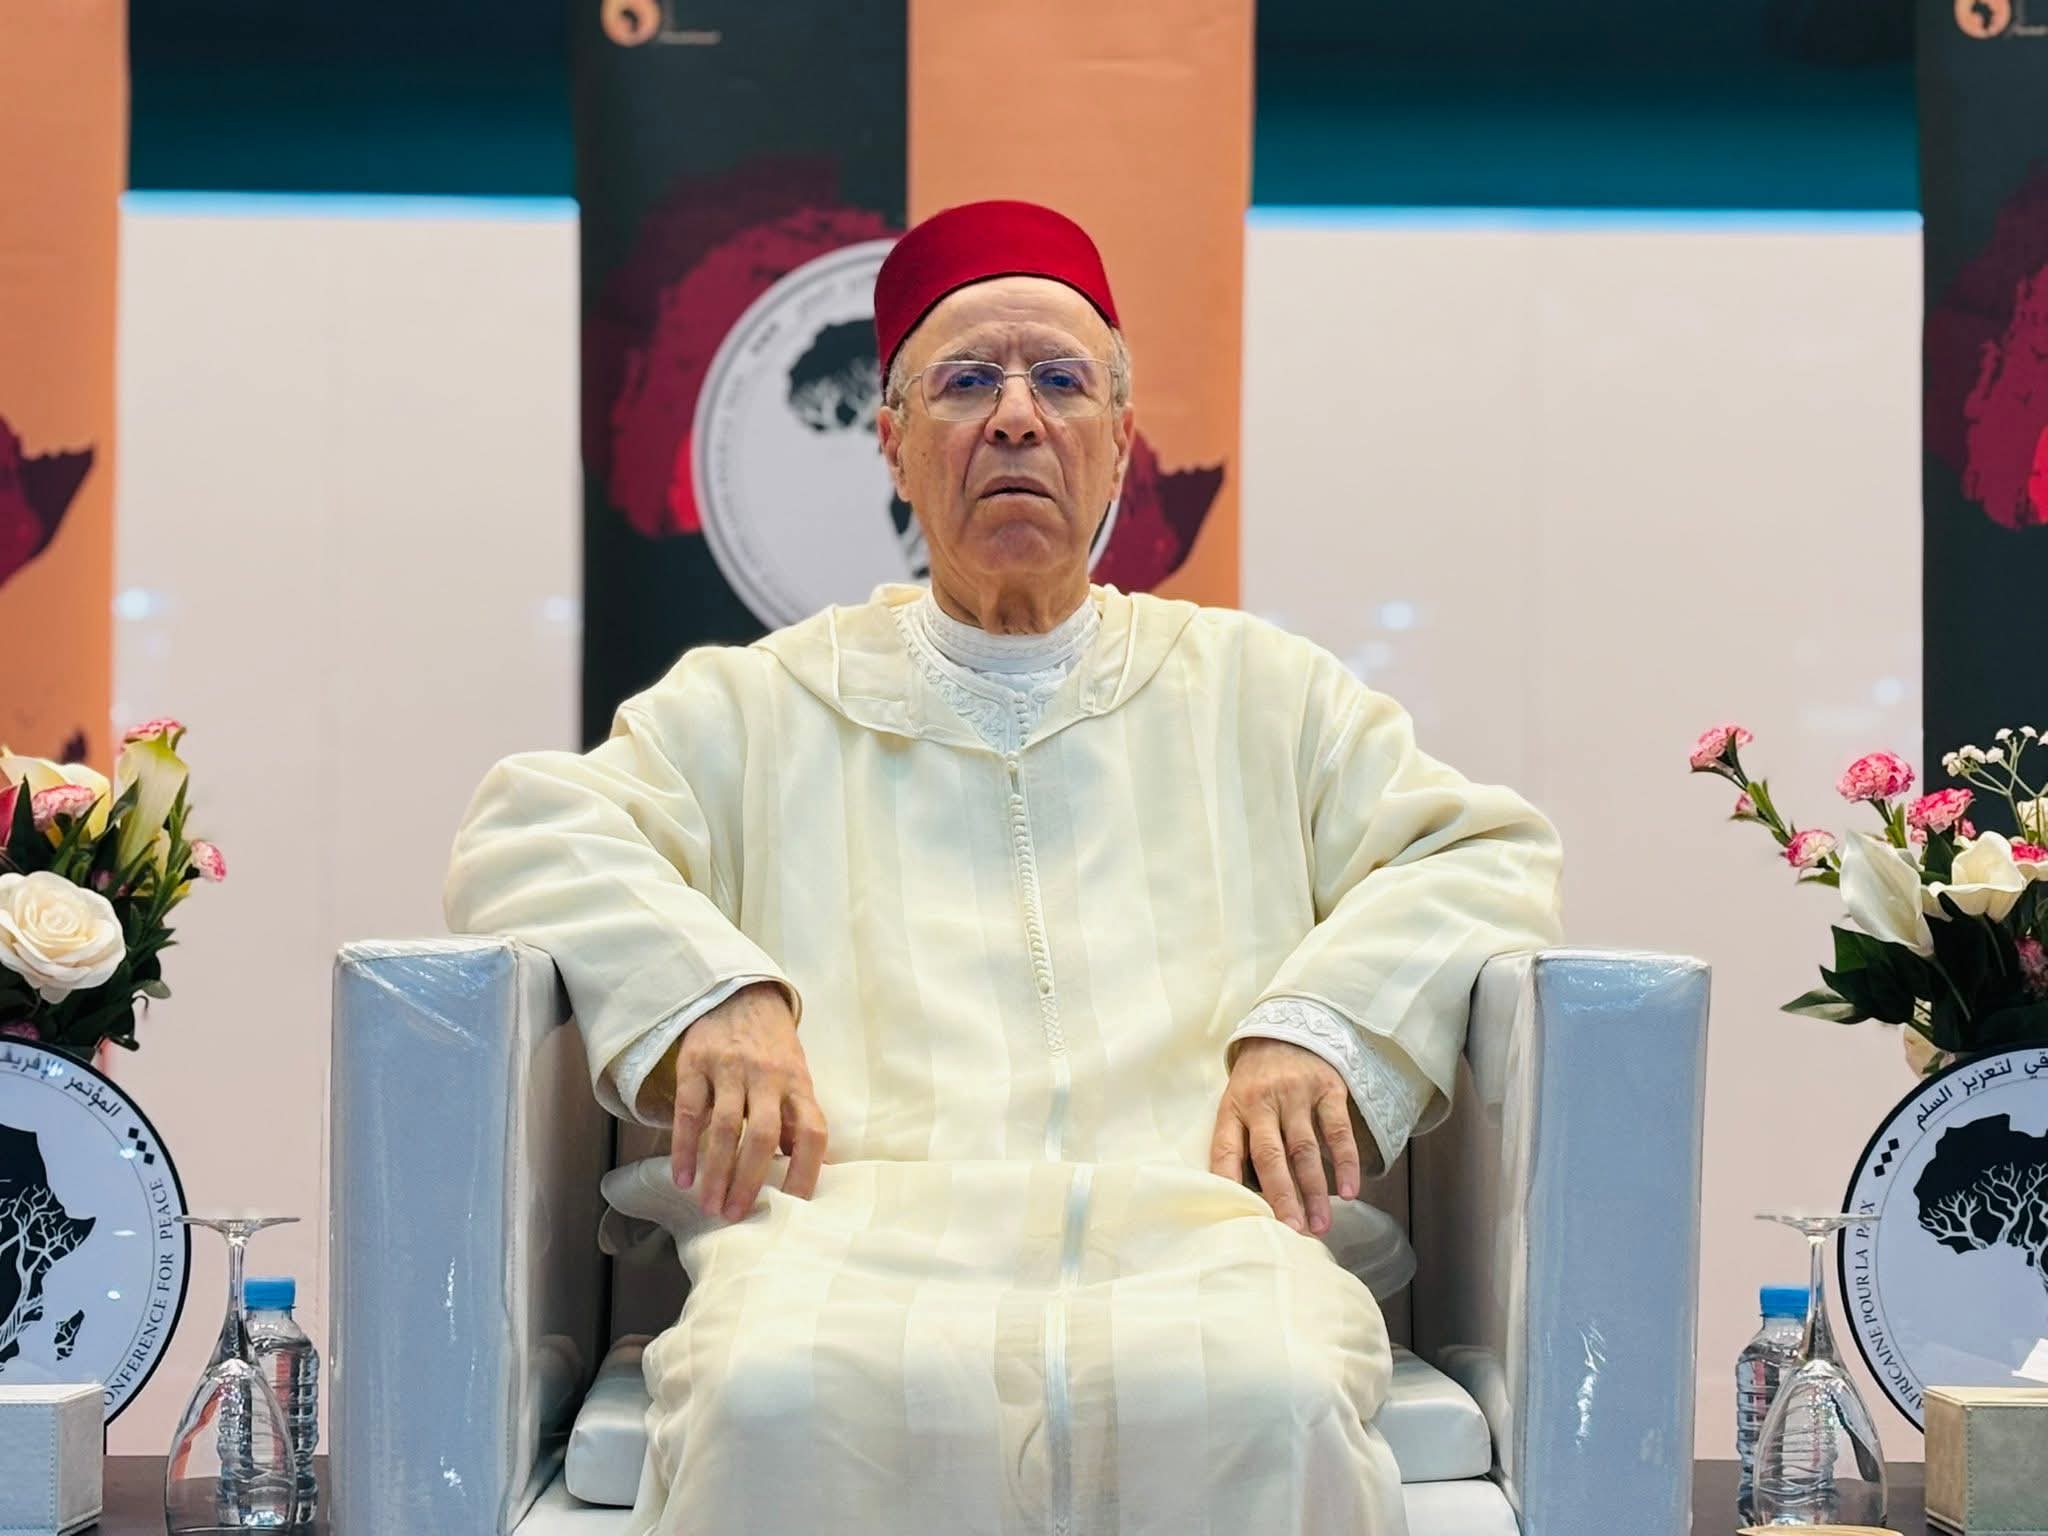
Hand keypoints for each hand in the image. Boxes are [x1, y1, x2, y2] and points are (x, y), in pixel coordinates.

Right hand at [664, 981, 827, 1218]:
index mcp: (798, 1083)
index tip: (796, 1206)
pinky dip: (683, 1148)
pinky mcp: (696, 1062)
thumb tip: (800, 1169)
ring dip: (716, 1172)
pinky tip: (682, 1177)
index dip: (807, 1171)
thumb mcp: (795, 1075)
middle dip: (749, 1181)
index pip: (812, 1132)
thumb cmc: (772, 1046)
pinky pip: (688, 1111)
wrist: (740, 992)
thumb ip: (796, 1118)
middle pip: (762, 1136)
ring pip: (723, 1128)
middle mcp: (767, 1076)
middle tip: (736, 1215)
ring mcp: (730, 1068)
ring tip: (710, 1205)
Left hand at [1208, 1039, 1360, 1235]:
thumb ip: (1240, 1143)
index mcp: (1233, 1107)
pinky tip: (1348, 1192)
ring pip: (1305, 1149)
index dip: (1229, 1182)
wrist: (1285, 1029)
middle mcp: (1262, 1100)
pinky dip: (1344, 1164)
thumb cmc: (1257, 1081)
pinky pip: (1337, 1131)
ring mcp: (1296, 1094)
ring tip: (1320, 1225)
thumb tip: (1245, 1199)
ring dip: (1314, 1191)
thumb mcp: (1237, 1103)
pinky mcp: (1327, 1088)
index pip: (1224, 1148)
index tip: (1240, 1217)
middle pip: (1270, 1155)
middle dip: (1281, 1196)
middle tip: (1291, 1231)